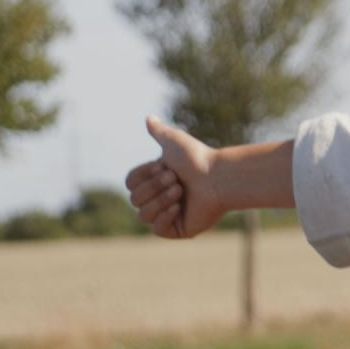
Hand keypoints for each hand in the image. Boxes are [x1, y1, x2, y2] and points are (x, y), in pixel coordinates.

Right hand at [125, 115, 227, 239]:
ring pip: (143, 214)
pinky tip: (179, 207)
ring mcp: (168, 215)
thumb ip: (159, 132)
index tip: (163, 166)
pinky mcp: (178, 230)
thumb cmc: (197, 159)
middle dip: (155, 186)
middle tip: (176, 178)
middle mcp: (159, 198)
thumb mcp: (173, 141)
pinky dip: (165, 216)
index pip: (130, 183)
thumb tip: (149, 118)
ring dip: (161, 199)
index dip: (144, 175)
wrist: (219, 177)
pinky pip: (156, 229)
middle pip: (135, 199)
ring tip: (180, 190)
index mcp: (156, 180)